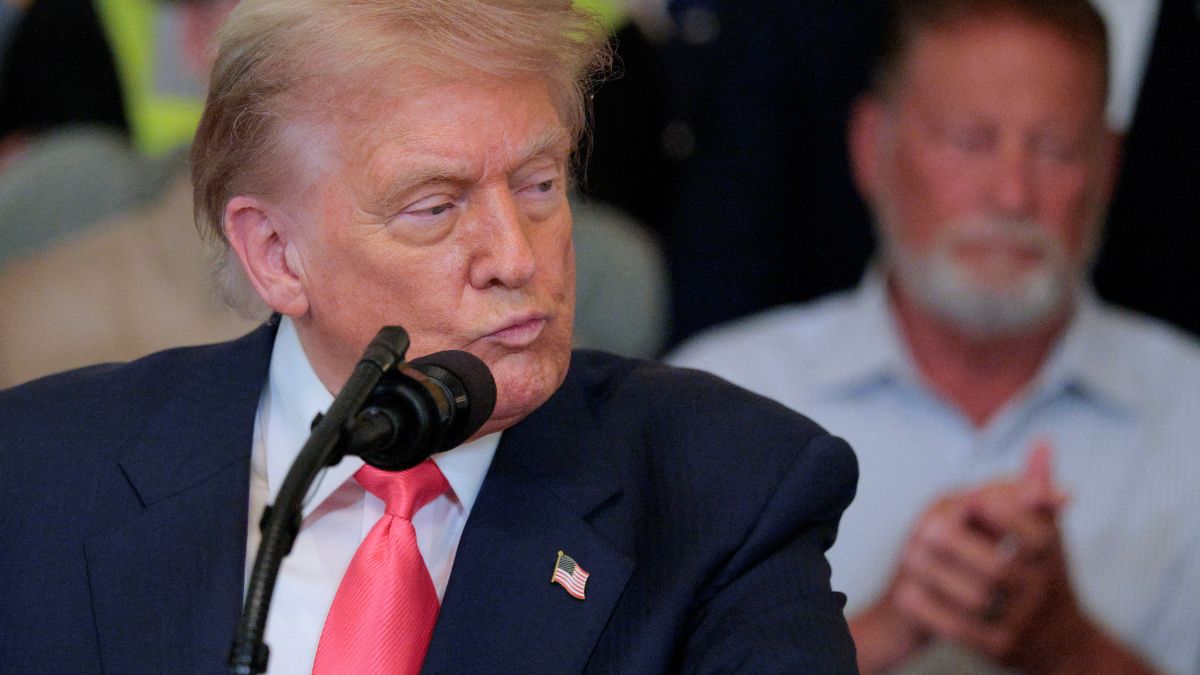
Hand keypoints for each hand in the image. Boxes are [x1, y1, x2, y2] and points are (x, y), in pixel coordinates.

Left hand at [851, 444, 1066, 673]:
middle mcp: (1042, 588)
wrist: (1060, 639)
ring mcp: (1022, 620)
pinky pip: (961, 631)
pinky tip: (906, 593)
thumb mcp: (1046, 530)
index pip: (1035, 532)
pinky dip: (931, 611)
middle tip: (923, 528)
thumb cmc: (1042, 569)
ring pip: (976, 599)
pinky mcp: (1001, 647)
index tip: (973, 499)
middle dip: (957, 546)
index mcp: (1052, 553)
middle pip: (998, 567)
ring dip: (936, 576)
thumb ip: (1035, 489)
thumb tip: (1042, 441)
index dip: (1006, 515)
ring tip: (907, 556)